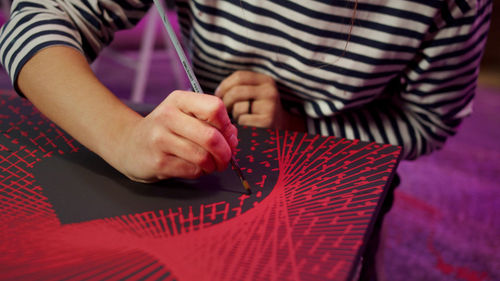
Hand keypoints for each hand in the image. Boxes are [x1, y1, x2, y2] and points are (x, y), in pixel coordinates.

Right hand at [114, 91, 237, 182]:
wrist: (128, 144)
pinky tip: (195, 168)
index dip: (227, 126)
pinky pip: (192, 171)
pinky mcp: (158, 162)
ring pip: (203, 157)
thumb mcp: (184, 115)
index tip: (228, 136)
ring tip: (211, 164)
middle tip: (226, 158)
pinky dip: (200, 172)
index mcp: (179, 100)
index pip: (215, 108)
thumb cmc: (165, 130)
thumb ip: (211, 122)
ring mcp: (160, 140)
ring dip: (214, 165)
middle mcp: (168, 116)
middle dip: (225, 152)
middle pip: (211, 136)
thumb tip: (233, 138)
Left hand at [215, 71, 305, 130]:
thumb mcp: (254, 94)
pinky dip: (241, 126)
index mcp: (266, 81)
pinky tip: (248, 126)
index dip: (224, 85)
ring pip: (238, 107)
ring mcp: (270, 107)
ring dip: (235, 115)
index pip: (239, 76)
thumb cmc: (259, 111)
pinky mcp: (267, 122)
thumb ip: (240, 87)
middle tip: (226, 110)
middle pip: (236, 91)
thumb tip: (216, 92)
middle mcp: (270, 92)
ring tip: (242, 118)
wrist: (281, 129)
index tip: (218, 94)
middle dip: (226, 102)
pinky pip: (243, 121)